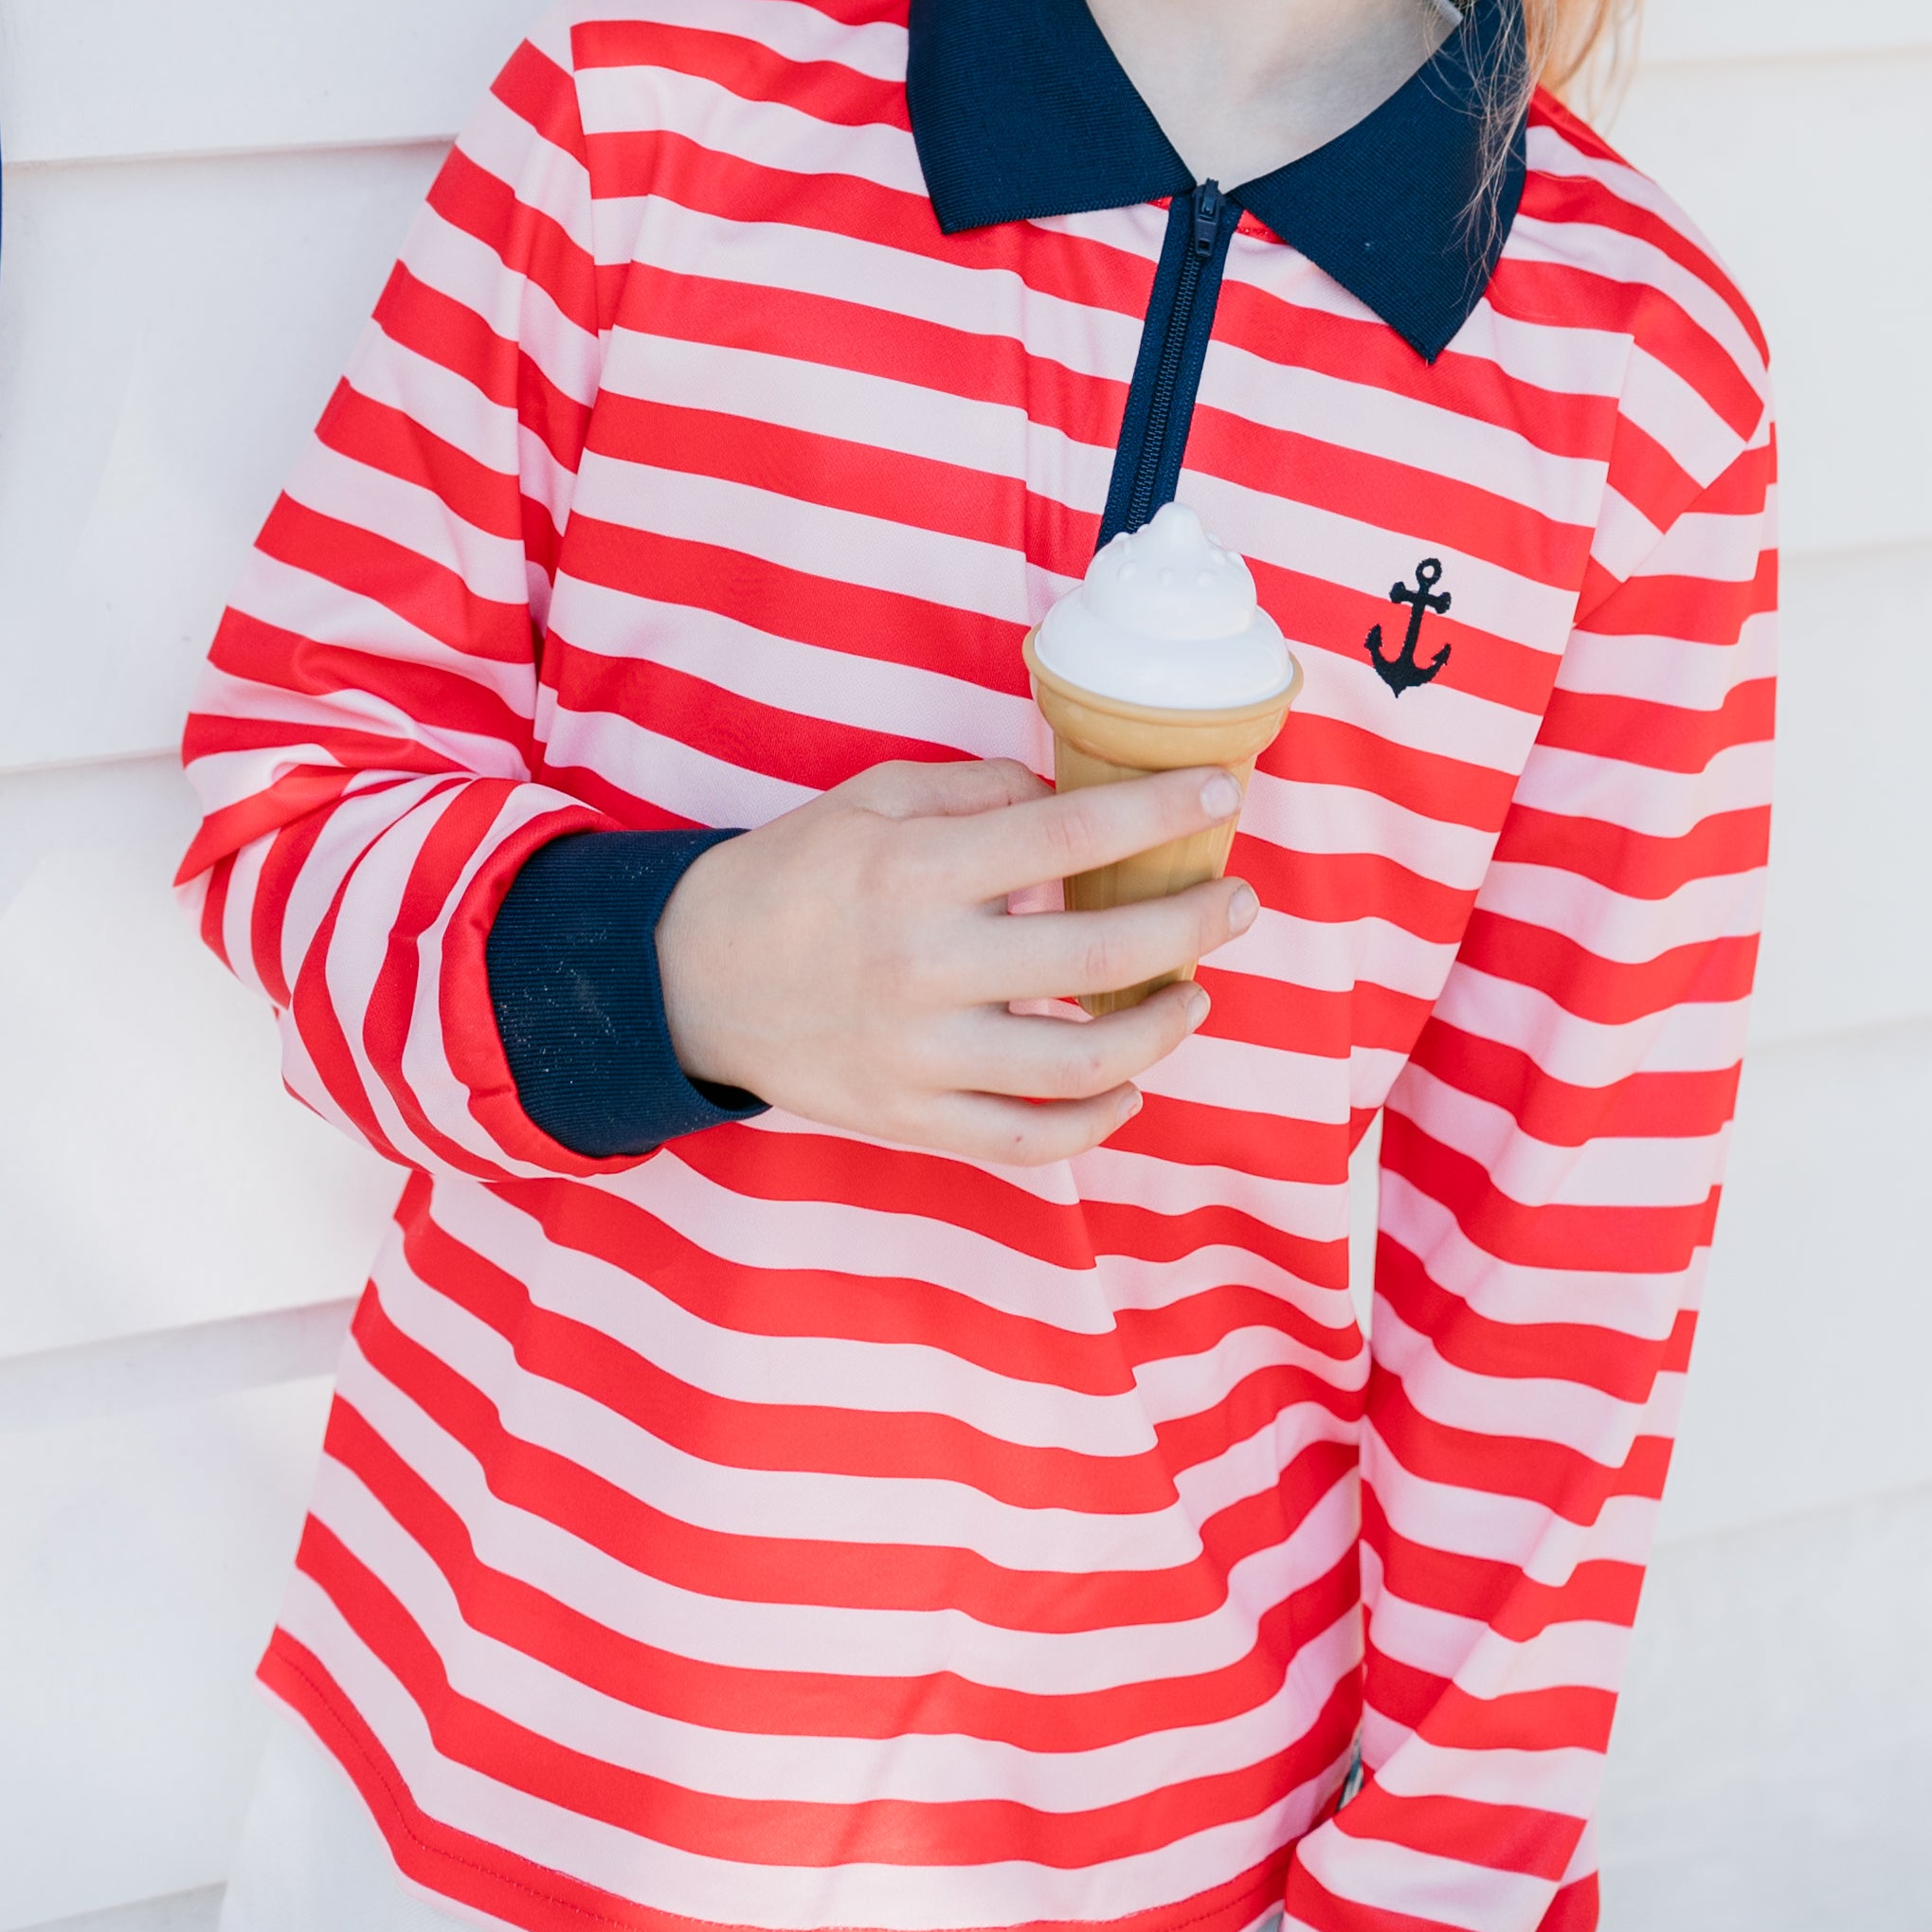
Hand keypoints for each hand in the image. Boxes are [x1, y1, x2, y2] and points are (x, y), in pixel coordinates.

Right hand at [653, 756, 1259, 1165]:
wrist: (692, 980)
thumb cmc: (796, 875)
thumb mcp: (874, 800)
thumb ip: (978, 793)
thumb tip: (1071, 802)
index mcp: (914, 872)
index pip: (1065, 836)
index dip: (1155, 814)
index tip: (1218, 794)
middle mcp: (924, 966)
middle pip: (1095, 954)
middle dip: (1189, 924)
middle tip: (1239, 901)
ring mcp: (920, 1056)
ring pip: (1078, 1063)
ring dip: (1160, 1027)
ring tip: (1194, 993)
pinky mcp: (911, 1120)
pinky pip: (1027, 1139)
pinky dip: (1096, 1120)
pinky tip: (1132, 1085)